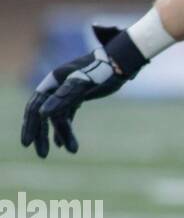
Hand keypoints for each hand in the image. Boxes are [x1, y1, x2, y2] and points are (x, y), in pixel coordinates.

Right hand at [20, 25, 142, 157]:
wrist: (122, 62)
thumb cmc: (103, 71)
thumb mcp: (83, 85)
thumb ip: (64, 98)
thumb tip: (42, 114)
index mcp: (53, 83)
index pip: (35, 108)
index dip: (30, 126)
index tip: (27, 144)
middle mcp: (56, 87)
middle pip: (42, 114)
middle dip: (41, 135)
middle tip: (42, 155)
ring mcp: (66, 91)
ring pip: (56, 117)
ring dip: (59, 134)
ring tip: (69, 151)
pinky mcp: (78, 95)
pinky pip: (66, 115)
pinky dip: (65, 128)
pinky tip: (65, 144)